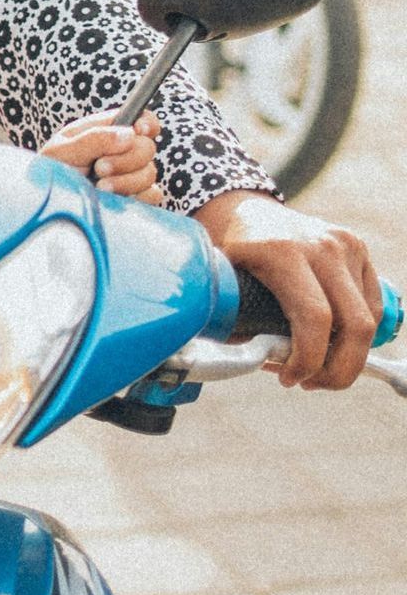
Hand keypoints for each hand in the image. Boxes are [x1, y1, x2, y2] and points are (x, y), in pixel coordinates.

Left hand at [43, 111, 161, 203]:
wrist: (46, 204)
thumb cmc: (50, 172)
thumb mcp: (63, 151)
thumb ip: (94, 139)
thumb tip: (129, 134)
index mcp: (106, 131)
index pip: (140, 118)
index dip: (147, 122)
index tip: (139, 130)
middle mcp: (122, 151)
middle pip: (147, 148)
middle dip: (126, 159)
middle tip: (99, 168)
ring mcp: (130, 175)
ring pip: (149, 173)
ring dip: (126, 181)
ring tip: (100, 187)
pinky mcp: (134, 197)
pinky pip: (152, 195)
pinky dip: (136, 197)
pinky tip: (114, 199)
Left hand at [196, 189, 381, 390]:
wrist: (247, 211)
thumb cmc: (232, 251)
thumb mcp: (222, 278)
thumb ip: (230, 319)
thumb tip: (249, 361)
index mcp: (283, 253)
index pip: (314, 318)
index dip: (307, 359)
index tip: (288, 378)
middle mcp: (321, 247)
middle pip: (355, 325)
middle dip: (339, 370)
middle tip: (312, 384)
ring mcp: (345, 245)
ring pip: (367, 319)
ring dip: (347, 355)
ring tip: (317, 367)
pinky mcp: (358, 248)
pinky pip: (371, 304)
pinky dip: (356, 332)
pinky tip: (330, 341)